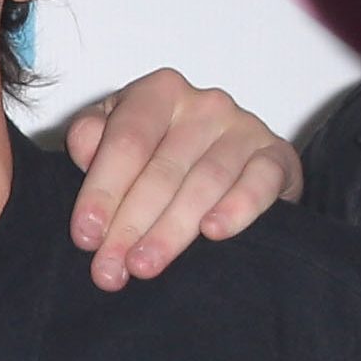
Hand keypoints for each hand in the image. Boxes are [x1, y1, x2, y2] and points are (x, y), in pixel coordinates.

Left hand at [60, 67, 297, 288]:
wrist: (233, 168)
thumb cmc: (163, 156)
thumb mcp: (120, 142)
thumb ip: (93, 140)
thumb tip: (84, 147)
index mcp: (158, 93)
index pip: (126, 142)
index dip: (102, 191)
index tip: (86, 236)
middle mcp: (204, 104)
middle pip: (162, 169)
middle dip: (131, 224)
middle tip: (112, 268)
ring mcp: (243, 127)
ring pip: (205, 181)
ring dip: (173, 229)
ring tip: (146, 265)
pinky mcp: (277, 155)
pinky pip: (259, 180)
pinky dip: (238, 207)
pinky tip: (214, 232)